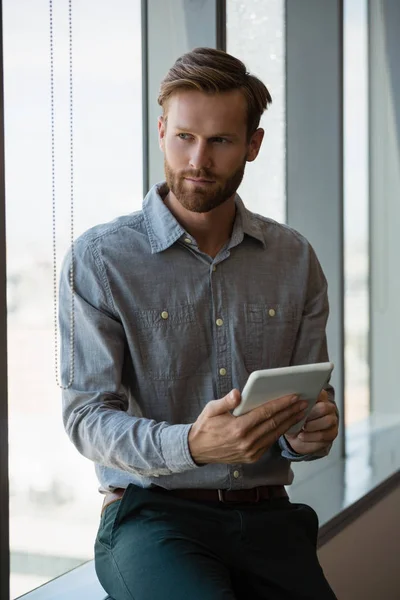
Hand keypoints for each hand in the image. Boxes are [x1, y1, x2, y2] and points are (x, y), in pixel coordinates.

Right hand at [188, 390, 307, 464]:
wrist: (197, 450)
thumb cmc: (205, 426)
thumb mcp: (211, 409)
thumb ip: (225, 401)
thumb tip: (238, 393)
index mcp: (238, 428)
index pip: (265, 413)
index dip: (281, 404)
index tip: (294, 397)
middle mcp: (246, 441)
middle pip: (274, 423)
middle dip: (290, 412)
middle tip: (304, 403)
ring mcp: (250, 452)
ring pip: (274, 434)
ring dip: (289, 423)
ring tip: (300, 412)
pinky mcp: (251, 457)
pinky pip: (269, 443)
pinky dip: (279, 433)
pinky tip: (287, 424)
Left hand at [284, 389, 338, 454]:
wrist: (296, 437)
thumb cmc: (294, 421)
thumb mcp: (290, 411)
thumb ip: (292, 403)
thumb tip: (289, 398)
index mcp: (319, 397)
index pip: (319, 392)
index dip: (310, 397)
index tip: (300, 402)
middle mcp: (328, 407)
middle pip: (324, 407)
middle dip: (311, 413)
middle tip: (300, 417)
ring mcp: (332, 420)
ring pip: (328, 420)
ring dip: (312, 425)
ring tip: (302, 428)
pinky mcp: (332, 433)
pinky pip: (324, 434)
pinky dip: (311, 436)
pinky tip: (302, 436)